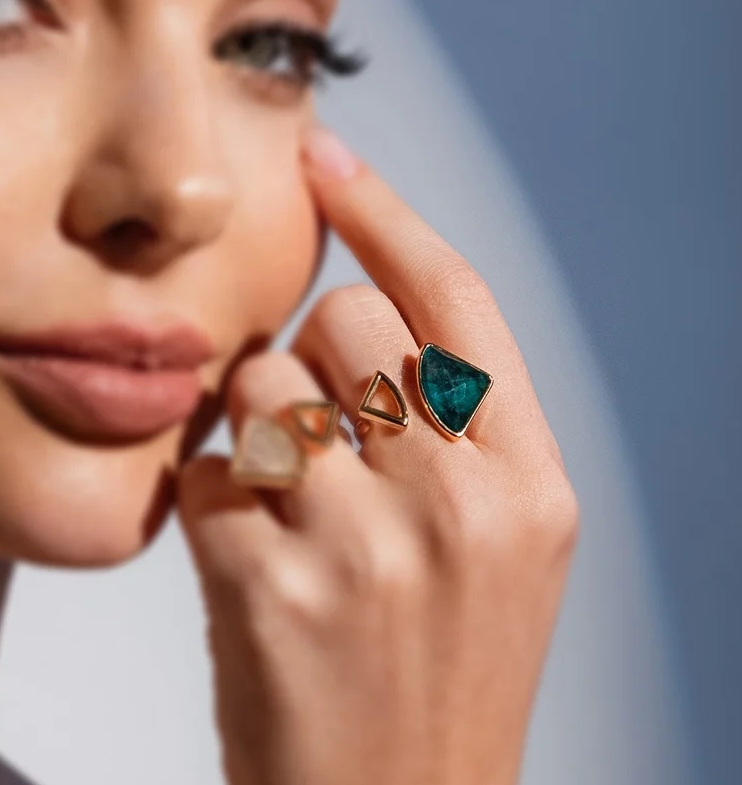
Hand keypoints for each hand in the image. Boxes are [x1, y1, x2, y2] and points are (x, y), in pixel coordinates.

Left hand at [177, 128, 578, 784]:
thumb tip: (370, 298)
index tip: (329, 161)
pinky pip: (211, 466)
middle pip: (348, 322)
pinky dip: (220, 492)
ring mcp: (366, 547)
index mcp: (531, 482)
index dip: (388, 213)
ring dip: (263, 425)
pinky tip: (258, 552)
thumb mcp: (507, 540)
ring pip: (264, 382)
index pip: (454, 296)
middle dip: (318, 354)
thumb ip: (459, 420)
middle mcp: (461, 502)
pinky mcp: (271, 590)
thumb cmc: (449, 667)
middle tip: (327, 426)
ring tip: (297, 504)